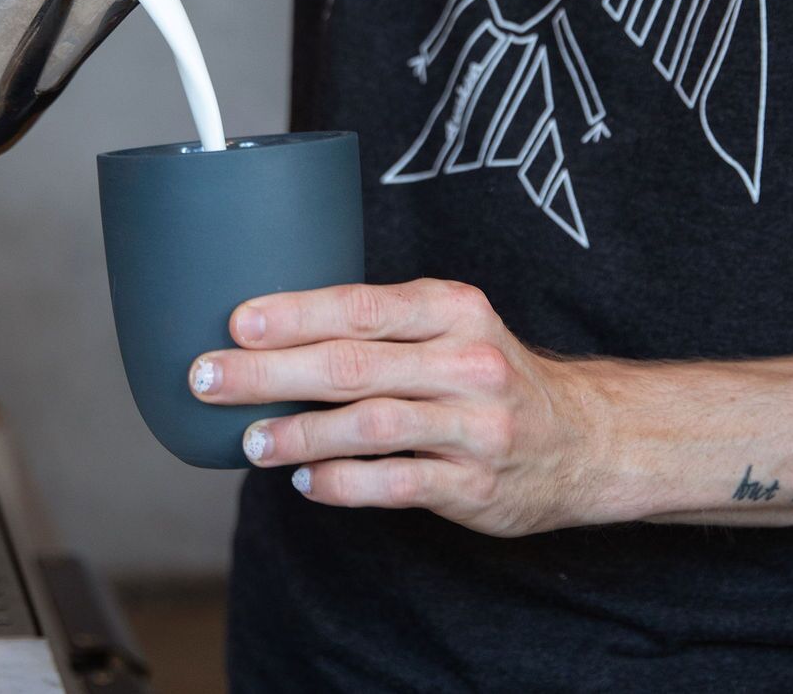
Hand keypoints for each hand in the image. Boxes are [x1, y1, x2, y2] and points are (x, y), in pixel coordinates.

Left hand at [189, 279, 602, 536]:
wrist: (584, 438)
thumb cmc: (487, 375)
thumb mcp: (449, 327)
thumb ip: (377, 327)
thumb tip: (267, 332)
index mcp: (452, 309)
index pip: (362, 306)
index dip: (295, 315)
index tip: (235, 323)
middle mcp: (467, 361)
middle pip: (353, 365)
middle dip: (271, 373)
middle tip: (208, 378)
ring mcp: (476, 425)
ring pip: (371, 426)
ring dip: (299, 435)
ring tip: (249, 441)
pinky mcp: (476, 485)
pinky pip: (398, 484)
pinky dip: (344, 483)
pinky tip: (304, 482)